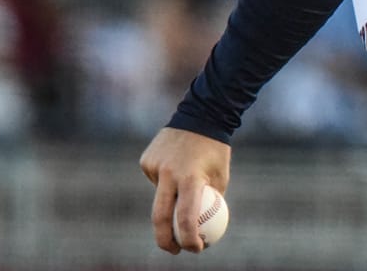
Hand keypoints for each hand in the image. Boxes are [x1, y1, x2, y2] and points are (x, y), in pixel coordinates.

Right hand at [139, 127, 231, 253]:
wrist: (201, 116)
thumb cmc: (215, 152)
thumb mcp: (220, 177)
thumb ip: (210, 202)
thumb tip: (204, 230)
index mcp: (191, 178)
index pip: (186, 218)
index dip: (189, 239)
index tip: (196, 249)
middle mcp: (169, 173)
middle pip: (160, 217)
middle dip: (165, 240)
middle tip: (174, 250)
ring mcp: (154, 166)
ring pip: (158, 196)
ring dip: (170, 197)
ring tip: (185, 176)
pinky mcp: (145, 161)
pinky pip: (155, 180)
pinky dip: (164, 181)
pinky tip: (175, 165)